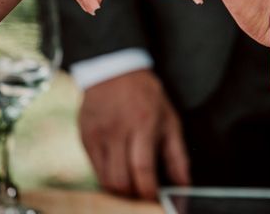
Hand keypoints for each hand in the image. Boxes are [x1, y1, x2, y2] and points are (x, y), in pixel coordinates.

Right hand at [78, 70, 190, 198]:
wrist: (114, 70)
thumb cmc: (145, 94)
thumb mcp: (169, 118)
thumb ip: (177, 154)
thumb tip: (184, 185)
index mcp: (142, 124)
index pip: (142, 169)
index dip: (149, 192)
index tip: (156, 200)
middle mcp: (117, 130)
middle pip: (121, 180)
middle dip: (134, 197)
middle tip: (143, 195)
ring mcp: (98, 134)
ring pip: (105, 180)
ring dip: (120, 190)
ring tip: (131, 185)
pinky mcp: (85, 137)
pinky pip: (94, 169)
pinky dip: (107, 177)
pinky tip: (118, 170)